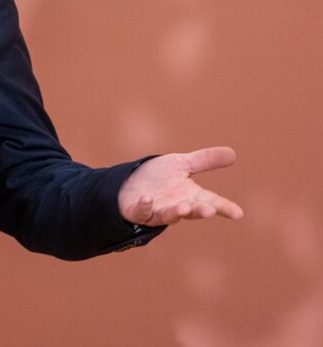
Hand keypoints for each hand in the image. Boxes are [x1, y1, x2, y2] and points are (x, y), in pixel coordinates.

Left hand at [118, 146, 243, 226]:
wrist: (130, 181)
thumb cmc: (158, 176)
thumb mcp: (182, 164)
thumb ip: (205, 161)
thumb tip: (233, 153)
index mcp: (191, 196)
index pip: (212, 202)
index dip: (225, 208)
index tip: (238, 213)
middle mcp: (177, 206)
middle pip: (192, 210)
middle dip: (200, 211)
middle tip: (209, 210)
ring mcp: (158, 210)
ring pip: (169, 215)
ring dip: (175, 212)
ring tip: (183, 207)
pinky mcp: (139, 211)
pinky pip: (142, 211)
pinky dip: (144, 206)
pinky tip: (146, 199)